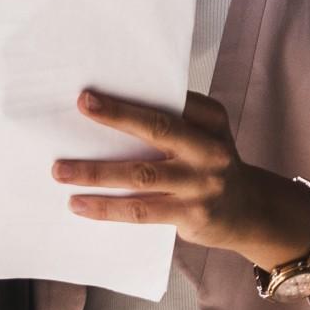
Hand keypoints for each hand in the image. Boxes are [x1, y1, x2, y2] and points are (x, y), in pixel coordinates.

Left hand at [54, 90, 309, 272]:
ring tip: (61, 171)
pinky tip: (80, 205)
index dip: (130, 98)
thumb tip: (109, 112)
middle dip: (118, 116)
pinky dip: (107, 208)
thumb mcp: (205, 135)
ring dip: (97, 173)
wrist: (249, 211)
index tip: (90, 94)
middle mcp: (210, 148)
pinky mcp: (191, 215)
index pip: (170, 101)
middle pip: (159, 129)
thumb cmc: (210, 165)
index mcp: (211, 119)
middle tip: (83, 105)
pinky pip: (141, 211)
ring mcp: (201, 184)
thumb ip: (172, 122)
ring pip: (141, 175)